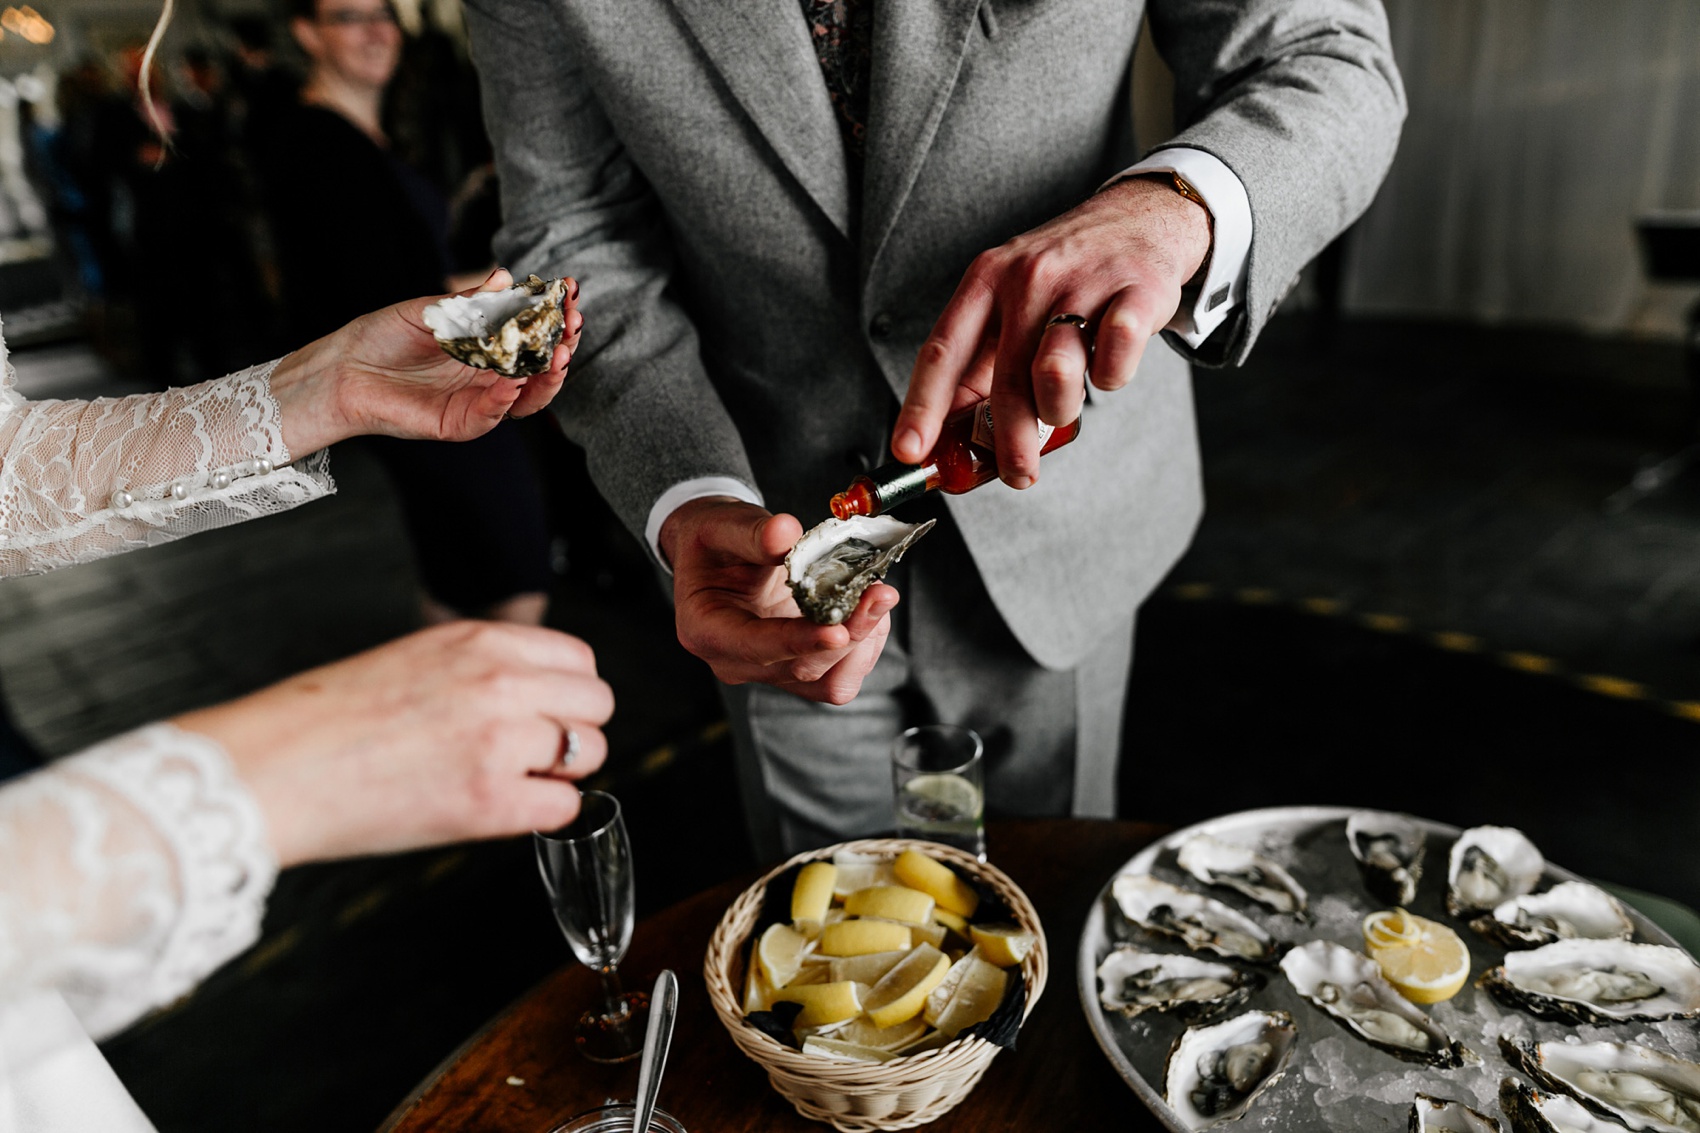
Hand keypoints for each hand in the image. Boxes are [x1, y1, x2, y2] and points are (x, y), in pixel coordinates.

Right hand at [174, 621, 613, 866]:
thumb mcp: (414, 660)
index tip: (544, 713)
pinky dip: (543, 812)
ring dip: (562, 772)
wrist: (273, 769)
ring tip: (512, 781)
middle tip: (536, 753)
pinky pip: (563, 805)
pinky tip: (503, 809)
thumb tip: (531, 695)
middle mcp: (501, 682)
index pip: (577, 659)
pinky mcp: (490, 803)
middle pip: (596, 703)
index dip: (565, 693)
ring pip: (590, 753)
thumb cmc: (325, 720)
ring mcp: (501, 742)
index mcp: (480, 641)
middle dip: (574, 730)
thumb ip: (480, 669)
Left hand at [271, 268, 585, 453]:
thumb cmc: (382, 336)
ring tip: (558, 355)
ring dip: (546, 379)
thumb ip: (470, 302)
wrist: (340, 368)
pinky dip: (505, 401)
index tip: (571, 294)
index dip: (554, 318)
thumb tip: (506, 279)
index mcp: (486, 349)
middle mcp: (487, 378)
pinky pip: (490, 418)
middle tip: (574, 323)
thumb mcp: (431, 310)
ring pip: (526, 399)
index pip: (532, 337)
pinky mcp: (456, 424)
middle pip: (539, 369)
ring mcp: (475, 402)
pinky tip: (514, 380)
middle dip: (562, 346)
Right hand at [660, 497, 897, 704]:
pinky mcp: (798, 667)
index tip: (838, 631)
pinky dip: (864, 647)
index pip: (756, 647)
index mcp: (709, 631)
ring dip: (863, 644)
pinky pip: (839, 675)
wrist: (717, 554)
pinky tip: (867, 611)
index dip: (800, 642)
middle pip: (801, 669)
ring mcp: (770, 669)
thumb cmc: (713, 542)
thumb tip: (786, 532)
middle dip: (849, 634)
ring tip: (877, 597)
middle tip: (879, 593)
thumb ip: (752, 533)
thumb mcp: (722, 526)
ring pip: (828, 682)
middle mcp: (738, 661)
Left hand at [892, 177, 1210, 486]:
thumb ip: (981, 362)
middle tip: (1017, 475)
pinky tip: (1106, 363)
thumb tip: (950, 440)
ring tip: (1064, 404)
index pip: (942, 351)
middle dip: (1008, 443)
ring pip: (1055, 374)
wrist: (1141, 217)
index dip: (922, 407)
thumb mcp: (1009, 298)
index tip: (909, 451)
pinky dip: (1110, 378)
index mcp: (985, 281)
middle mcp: (1027, 277)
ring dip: (1059, 409)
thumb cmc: (1065, 273)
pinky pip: (1114, 363)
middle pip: (1004, 380)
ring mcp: (1082, 283)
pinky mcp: (1135, 293)